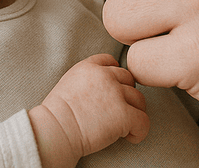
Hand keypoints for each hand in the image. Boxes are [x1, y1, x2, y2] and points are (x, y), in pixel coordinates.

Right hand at [28, 53, 148, 167]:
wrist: (55, 130)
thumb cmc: (56, 116)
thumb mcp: (68, 84)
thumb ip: (87, 79)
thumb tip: (103, 90)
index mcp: (89, 67)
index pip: (111, 62)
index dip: (116, 77)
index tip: (114, 91)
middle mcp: (105, 76)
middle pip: (129, 80)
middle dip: (126, 95)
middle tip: (118, 112)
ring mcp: (116, 94)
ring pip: (139, 100)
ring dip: (134, 112)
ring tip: (124, 127)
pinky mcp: (123, 114)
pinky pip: (143, 121)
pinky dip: (139, 131)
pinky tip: (129, 137)